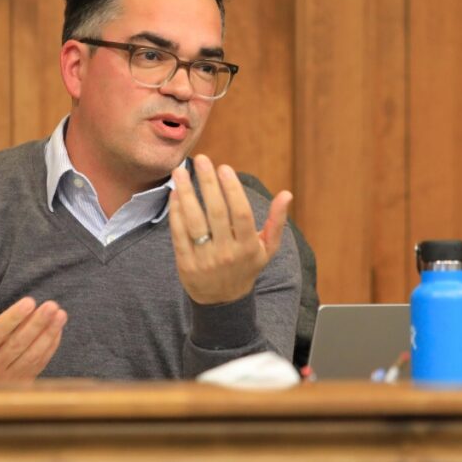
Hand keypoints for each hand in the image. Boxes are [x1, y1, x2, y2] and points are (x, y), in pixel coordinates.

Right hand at [0, 281, 66, 382]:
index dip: (13, 318)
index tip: (29, 302)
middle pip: (16, 344)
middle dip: (36, 324)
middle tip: (51, 305)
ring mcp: (4, 380)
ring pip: (31, 356)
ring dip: (48, 334)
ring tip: (60, 315)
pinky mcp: (18, 385)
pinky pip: (38, 365)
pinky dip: (49, 347)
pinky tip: (57, 330)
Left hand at [169, 154, 291, 303]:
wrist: (223, 301)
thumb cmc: (245, 267)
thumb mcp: (266, 249)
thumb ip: (276, 222)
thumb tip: (286, 194)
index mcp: (248, 247)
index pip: (241, 213)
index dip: (232, 189)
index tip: (224, 167)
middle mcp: (227, 253)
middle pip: (216, 213)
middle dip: (208, 183)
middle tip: (201, 159)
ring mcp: (205, 259)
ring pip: (194, 221)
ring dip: (186, 194)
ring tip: (180, 172)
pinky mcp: (186, 264)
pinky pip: (179, 234)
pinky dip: (175, 213)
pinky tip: (175, 194)